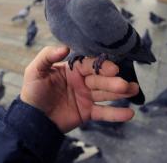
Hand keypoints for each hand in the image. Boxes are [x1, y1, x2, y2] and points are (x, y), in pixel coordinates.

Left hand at [20, 46, 138, 132]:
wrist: (31, 119)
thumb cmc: (32, 92)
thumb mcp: (35, 71)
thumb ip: (48, 56)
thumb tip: (65, 47)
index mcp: (72, 70)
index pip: (90, 65)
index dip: (102, 66)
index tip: (113, 69)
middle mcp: (81, 82)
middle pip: (101, 79)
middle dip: (114, 81)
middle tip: (126, 84)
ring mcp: (86, 97)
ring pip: (106, 94)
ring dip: (121, 93)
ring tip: (134, 91)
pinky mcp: (87, 113)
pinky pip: (103, 113)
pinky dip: (116, 114)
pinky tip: (130, 113)